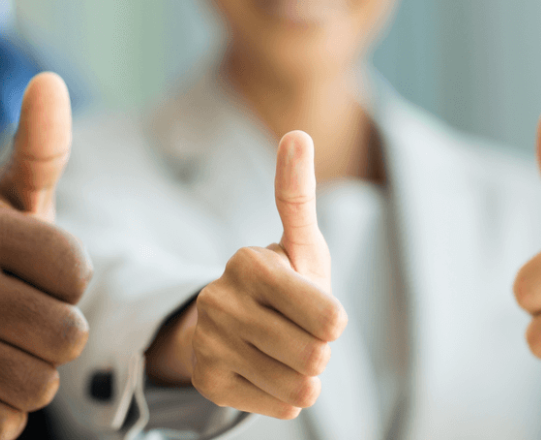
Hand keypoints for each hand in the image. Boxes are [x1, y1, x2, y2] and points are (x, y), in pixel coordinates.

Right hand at [0, 72, 91, 439]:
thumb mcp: (16, 199)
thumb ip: (41, 147)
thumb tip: (49, 83)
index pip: (77, 275)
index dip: (69, 282)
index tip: (35, 273)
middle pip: (66, 337)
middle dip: (57, 335)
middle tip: (19, 317)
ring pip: (41, 386)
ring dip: (34, 375)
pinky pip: (6, 426)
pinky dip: (3, 413)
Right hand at [146, 131, 346, 419]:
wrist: (232, 325)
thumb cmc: (284, 281)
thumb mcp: (300, 243)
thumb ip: (298, 196)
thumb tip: (296, 135)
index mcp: (250, 263)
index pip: (329, 320)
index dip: (334, 322)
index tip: (320, 311)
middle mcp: (220, 300)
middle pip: (315, 355)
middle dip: (320, 350)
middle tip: (300, 332)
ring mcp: (209, 342)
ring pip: (298, 386)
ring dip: (305, 376)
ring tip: (285, 352)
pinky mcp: (206, 381)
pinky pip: (278, 406)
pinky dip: (285, 396)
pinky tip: (268, 372)